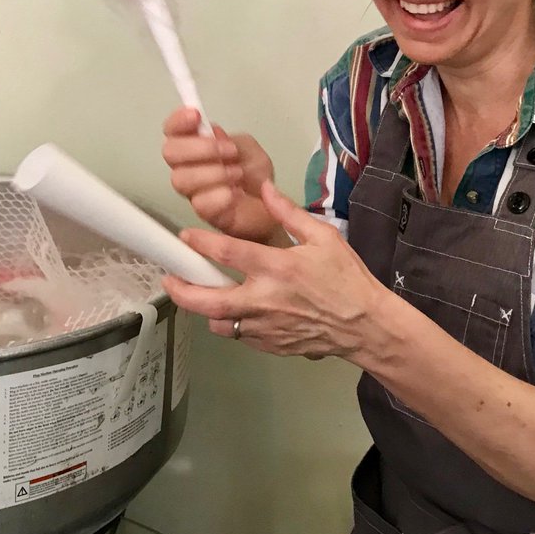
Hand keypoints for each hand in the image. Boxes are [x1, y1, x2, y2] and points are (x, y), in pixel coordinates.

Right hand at [161, 107, 284, 243]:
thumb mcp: (249, 148)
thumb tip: (212, 134)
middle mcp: (188, 167)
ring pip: (181, 179)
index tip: (196, 116)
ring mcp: (193, 191)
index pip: (172, 130)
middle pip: (170, 153)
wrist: (273, 205)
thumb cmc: (255, 175)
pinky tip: (235, 193)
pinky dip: (220, 195)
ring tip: (238, 174)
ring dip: (213, 173)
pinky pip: (200, 203)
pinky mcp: (204, 213)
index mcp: (195, 146)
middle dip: (200, 148)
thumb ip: (230, 139)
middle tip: (229, 151)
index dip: (177, 121)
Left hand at [163, 180, 388, 358]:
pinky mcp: (269, 345)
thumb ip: (290, 213)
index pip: (228, 254)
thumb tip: (265, 187)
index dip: (200, 243)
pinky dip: (229, 324)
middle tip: (169, 280)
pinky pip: (238, 336)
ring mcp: (265, 327)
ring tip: (199, 296)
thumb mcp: (324, 238)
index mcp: (277, 268)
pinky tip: (231, 312)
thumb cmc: (347, 279)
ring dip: (205, 310)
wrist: (365, 326)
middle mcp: (265, 300)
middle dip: (182, 291)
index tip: (185, 236)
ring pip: (219, 323)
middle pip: (210, 300)